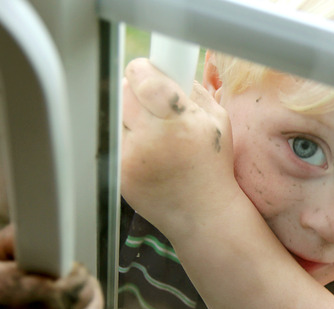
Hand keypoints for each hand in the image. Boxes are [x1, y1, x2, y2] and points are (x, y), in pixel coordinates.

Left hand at [120, 58, 237, 235]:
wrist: (203, 214)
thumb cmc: (213, 167)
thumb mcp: (218, 122)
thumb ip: (193, 90)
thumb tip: (167, 68)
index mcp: (181, 123)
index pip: (144, 79)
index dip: (142, 69)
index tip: (146, 70)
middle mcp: (154, 140)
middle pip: (124, 92)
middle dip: (135, 90)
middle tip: (150, 100)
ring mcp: (132, 158)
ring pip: (117, 115)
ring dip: (130, 116)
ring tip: (153, 133)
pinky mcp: (120, 173)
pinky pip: (115, 141)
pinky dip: (128, 141)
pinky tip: (149, 154)